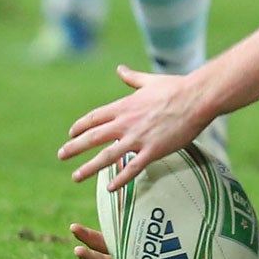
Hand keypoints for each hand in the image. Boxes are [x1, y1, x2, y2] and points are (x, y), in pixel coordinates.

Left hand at [58, 65, 211, 187]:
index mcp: (125, 106)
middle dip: (74, 147)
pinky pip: (132, 168)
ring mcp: (138, 138)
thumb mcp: (149, 81)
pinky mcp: (153, 150)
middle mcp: (126, 123)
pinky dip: (120, 179)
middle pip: (93, 137)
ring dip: (89, 167)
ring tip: (75, 177)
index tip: (71, 134)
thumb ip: (132, 78)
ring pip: (107, 156)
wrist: (197, 98)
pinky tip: (109, 188)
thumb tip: (120, 69)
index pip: (95, 117)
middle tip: (61, 155)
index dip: (81, 126)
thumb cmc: (176, 87)